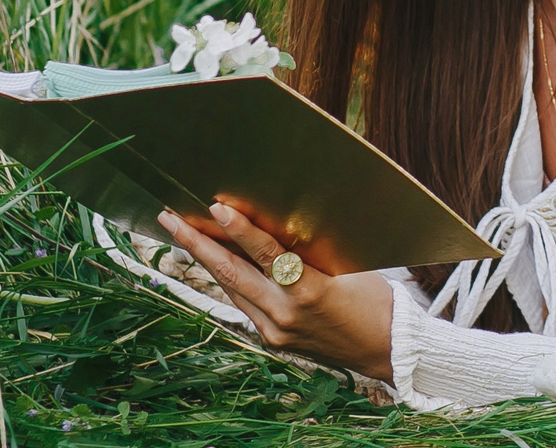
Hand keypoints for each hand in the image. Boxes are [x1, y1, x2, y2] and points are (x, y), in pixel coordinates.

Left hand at [157, 202, 396, 384]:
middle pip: (232, 274)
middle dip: (197, 243)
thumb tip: (271, 224)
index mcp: (308, 291)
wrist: (384, 348)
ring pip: (232, 288)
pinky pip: (244, 303)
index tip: (215, 207)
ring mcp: (275, 330)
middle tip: (170, 218)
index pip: (266, 255)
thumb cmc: (374, 300)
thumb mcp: (345, 266)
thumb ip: (306, 250)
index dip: (239, 230)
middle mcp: (285, 314)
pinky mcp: (273, 338)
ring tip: (183, 232)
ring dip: (206, 260)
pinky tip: (215, 260)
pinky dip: (229, 279)